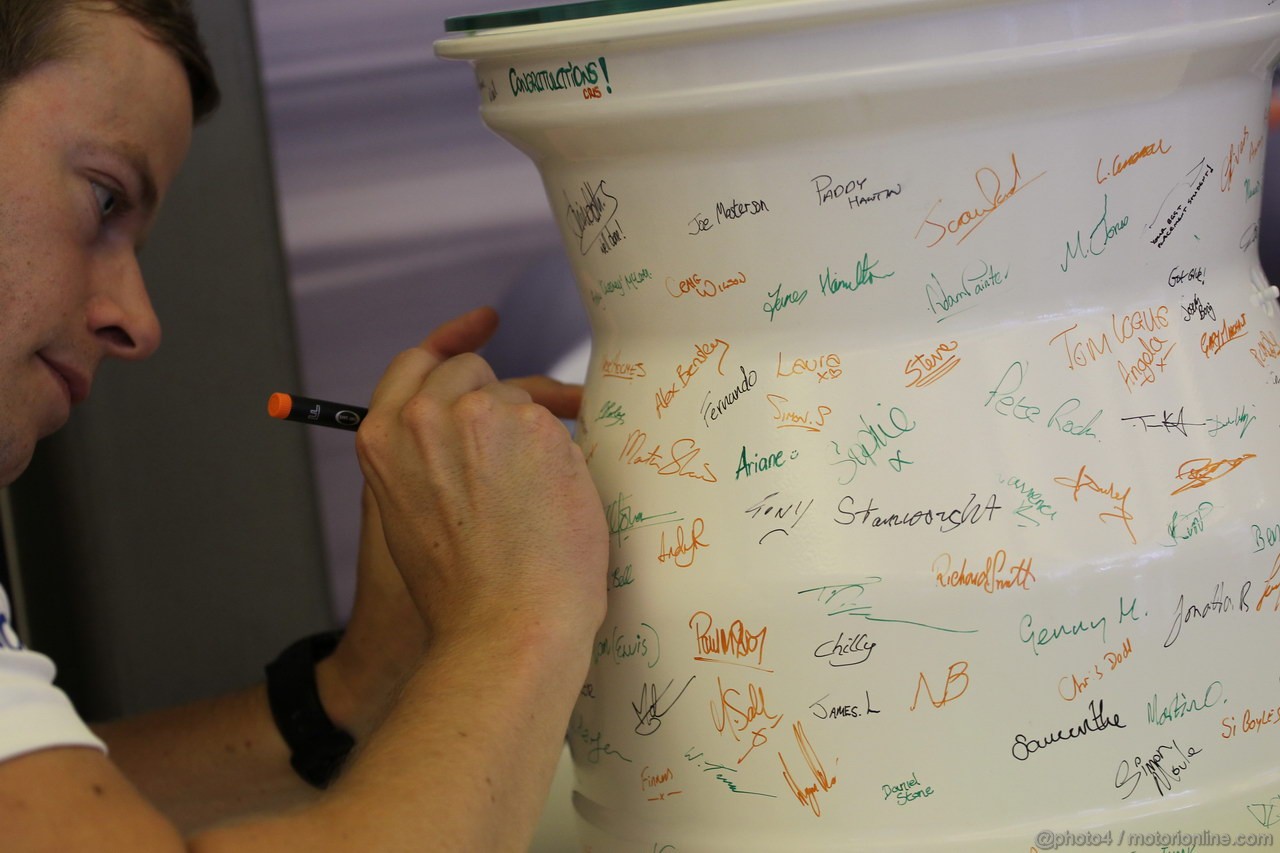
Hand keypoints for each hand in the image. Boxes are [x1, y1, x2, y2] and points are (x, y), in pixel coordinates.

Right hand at [353, 307, 607, 652]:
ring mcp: (484, 416)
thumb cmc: (461, 593)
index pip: (417, 362)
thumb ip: (421, 461)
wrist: (506, 626)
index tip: (484, 322)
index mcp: (383, 438)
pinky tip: (563, 503)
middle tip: (530, 438)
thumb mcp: (406, 518)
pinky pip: (561, 426)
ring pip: (522, 400)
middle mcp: (427, 416)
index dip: (451, 339)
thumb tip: (460, 430)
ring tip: (545, 497)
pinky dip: (568, 456)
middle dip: (500, 400)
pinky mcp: (539, 427)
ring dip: (537, 434)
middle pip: (473, 371)